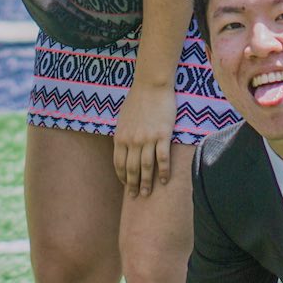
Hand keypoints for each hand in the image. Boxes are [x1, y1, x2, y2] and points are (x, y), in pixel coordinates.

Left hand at [113, 81, 176, 197]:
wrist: (151, 85)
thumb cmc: (137, 99)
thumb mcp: (123, 118)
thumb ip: (122, 134)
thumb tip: (122, 148)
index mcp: (121, 136)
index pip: (119, 163)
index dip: (122, 176)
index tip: (126, 185)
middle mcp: (132, 140)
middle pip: (132, 168)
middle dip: (133, 185)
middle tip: (136, 197)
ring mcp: (147, 138)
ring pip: (146, 167)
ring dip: (147, 183)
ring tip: (147, 194)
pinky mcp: (162, 135)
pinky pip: (162, 158)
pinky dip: (164, 172)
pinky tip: (164, 181)